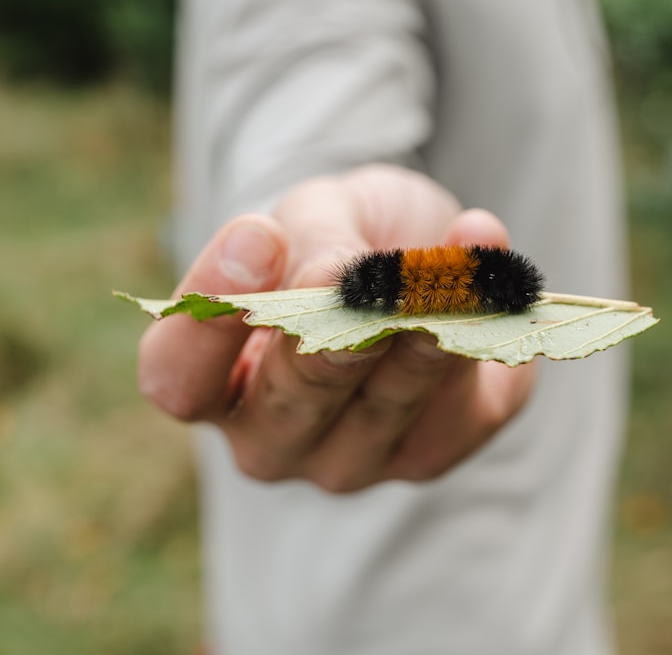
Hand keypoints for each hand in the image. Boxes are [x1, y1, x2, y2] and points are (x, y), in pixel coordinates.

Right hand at [138, 164, 536, 492]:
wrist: (418, 255)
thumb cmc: (341, 238)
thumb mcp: (320, 212)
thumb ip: (316, 240)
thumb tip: (336, 279)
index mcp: (213, 377)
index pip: (178, 376)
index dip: (210, 317)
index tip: (259, 236)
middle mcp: (270, 435)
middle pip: (286, 403)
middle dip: (330, 337)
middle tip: (367, 281)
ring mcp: (348, 459)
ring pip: (381, 406)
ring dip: (422, 333)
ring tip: (454, 271)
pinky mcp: (427, 453)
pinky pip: (453, 412)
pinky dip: (479, 341)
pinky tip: (493, 284)